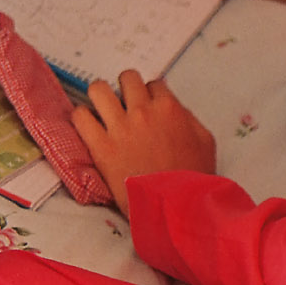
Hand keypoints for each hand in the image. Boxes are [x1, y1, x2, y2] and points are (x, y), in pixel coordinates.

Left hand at [72, 71, 215, 216]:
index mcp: (169, 109)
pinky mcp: (100, 146)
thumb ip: (189, 119)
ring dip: (100, 96)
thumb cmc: (192, 178)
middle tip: (125, 103)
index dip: (151, 95)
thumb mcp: (205, 143)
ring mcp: (119, 127)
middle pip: (127, 78)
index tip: (148, 106)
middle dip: (126, 88)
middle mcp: (143, 112)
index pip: (154, 84)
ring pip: (98, 89)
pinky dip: (82, 119)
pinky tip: (89, 127)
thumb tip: (176, 110)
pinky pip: (80, 116)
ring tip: (103, 109)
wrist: (174, 206)